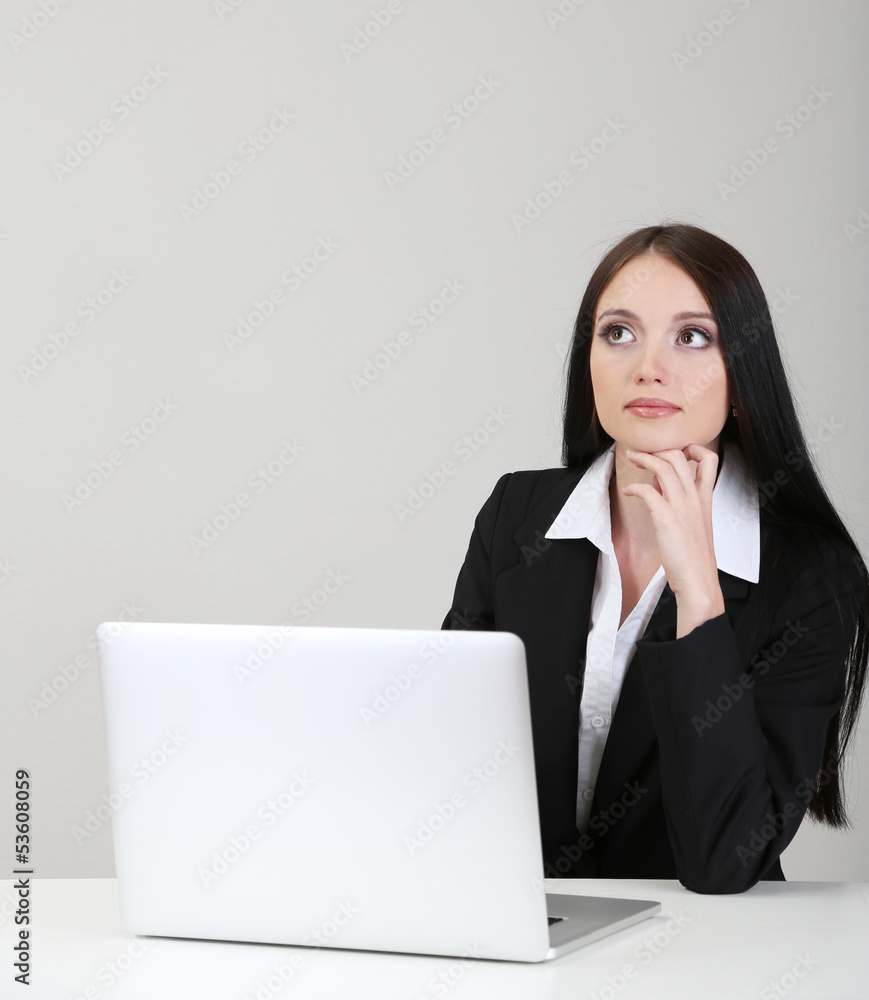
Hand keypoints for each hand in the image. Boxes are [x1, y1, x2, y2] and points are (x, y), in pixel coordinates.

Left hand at [621, 444, 724, 637]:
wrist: (698, 581)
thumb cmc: (694, 556)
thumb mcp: (693, 523)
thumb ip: (681, 502)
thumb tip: (661, 486)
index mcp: (705, 498)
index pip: (710, 460)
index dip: (693, 449)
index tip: (677, 451)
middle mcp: (695, 498)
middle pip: (680, 456)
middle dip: (658, 449)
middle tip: (643, 452)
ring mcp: (682, 506)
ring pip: (664, 466)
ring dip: (643, 458)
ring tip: (632, 458)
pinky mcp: (666, 517)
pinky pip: (647, 490)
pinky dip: (635, 487)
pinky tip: (628, 492)